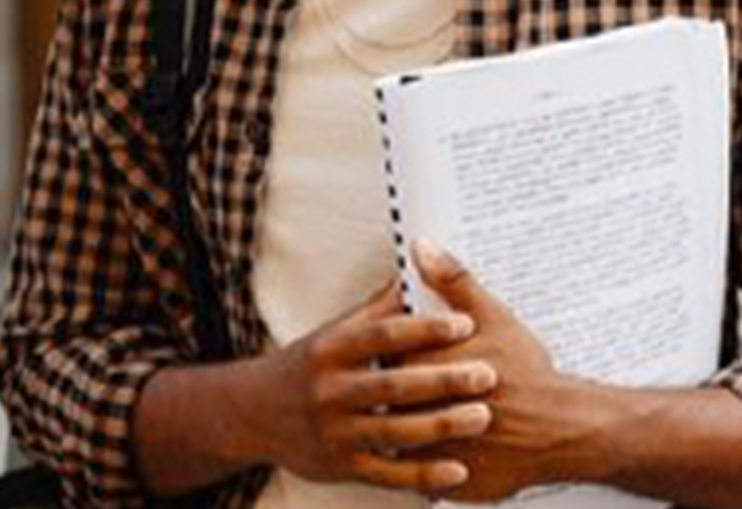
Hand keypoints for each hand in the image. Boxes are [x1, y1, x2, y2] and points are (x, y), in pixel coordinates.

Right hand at [256, 279, 500, 493]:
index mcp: (331, 349)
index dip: (425, 329)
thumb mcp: (334, 331)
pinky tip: (458, 471)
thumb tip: (418, 266)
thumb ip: (378, 308)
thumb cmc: (308, 364)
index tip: (466, 324)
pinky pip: (388, 474)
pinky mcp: (339, 468)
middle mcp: (329, 390)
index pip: (383, 335)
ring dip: (441, 426)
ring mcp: (334, 432)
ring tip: (482, 416)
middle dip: (442, 379)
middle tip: (487, 374)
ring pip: (394, 431)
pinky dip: (424, 475)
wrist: (253, 413)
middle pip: (392, 385)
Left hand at [407, 240, 594, 502]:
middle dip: (398, 389)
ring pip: (398, 438)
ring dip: (405, 426)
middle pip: (387, 397)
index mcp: (424, 365)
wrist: (562, 428)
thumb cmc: (527, 371)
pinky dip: (425, 461)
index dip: (397, 351)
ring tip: (426, 413)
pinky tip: (439, 445)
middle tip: (421, 383)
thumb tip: (422, 247)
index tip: (411, 351)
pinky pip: (419, 476)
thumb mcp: (493, 317)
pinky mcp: (443, 485)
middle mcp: (420, 410)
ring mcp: (429, 453)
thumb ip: (452, 281)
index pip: (386, 355)